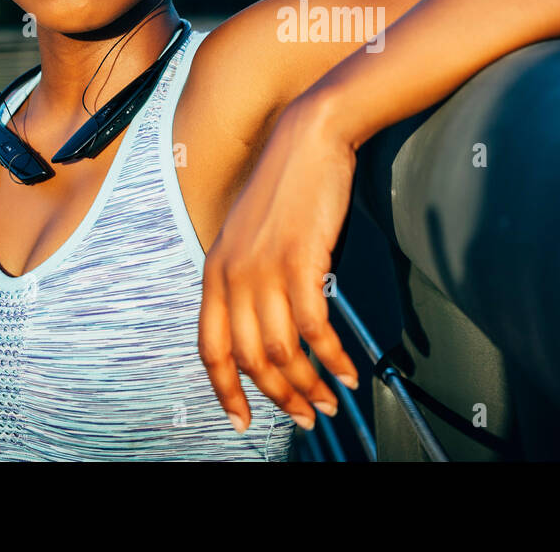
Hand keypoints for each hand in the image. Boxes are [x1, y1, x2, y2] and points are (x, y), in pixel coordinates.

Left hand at [198, 94, 360, 432]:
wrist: (309, 137)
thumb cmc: (286, 185)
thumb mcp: (249, 235)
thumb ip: (247, 279)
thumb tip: (264, 328)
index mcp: (215, 272)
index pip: (210, 348)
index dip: (225, 391)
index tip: (242, 421)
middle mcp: (233, 275)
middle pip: (248, 358)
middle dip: (279, 397)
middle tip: (306, 416)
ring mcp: (265, 269)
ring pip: (282, 349)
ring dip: (309, 384)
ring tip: (331, 400)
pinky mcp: (301, 261)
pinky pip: (315, 328)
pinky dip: (333, 357)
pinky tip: (349, 369)